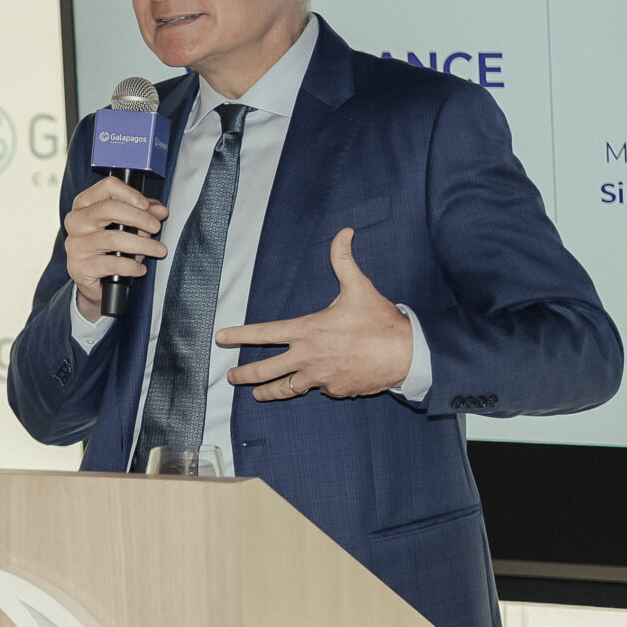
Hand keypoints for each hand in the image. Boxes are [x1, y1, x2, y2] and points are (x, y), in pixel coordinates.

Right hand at [62, 175, 170, 319]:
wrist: (92, 279)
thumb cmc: (108, 247)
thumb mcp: (127, 225)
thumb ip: (143, 214)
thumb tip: (161, 211)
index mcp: (85, 204)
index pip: (107, 187)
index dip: (130, 194)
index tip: (146, 205)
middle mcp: (76, 221)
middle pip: (108, 209)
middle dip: (139, 217)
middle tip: (156, 227)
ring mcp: (75, 244)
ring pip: (112, 238)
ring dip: (142, 245)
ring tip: (158, 250)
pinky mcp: (80, 267)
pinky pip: (111, 264)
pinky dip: (131, 266)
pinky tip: (140, 269)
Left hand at [218, 229, 413, 401]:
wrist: (406, 354)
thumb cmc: (380, 321)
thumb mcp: (359, 287)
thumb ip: (344, 260)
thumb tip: (344, 232)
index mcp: (307, 330)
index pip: (263, 333)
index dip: (239, 336)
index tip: (220, 339)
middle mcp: (307, 357)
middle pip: (264, 371)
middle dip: (243, 374)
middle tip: (230, 376)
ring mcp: (319, 378)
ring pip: (285, 389)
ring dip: (267, 392)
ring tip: (255, 395)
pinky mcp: (334, 391)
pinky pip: (319, 389)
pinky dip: (315, 385)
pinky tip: (316, 382)